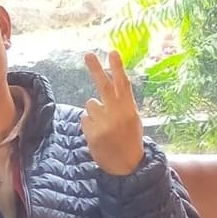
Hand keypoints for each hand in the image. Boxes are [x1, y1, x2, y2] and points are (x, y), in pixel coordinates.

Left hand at [81, 50, 143, 175]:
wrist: (126, 166)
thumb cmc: (129, 139)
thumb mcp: (132, 119)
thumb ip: (122, 103)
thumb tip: (108, 85)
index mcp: (129, 109)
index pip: (123, 84)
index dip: (117, 67)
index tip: (112, 52)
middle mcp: (117, 114)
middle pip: (103, 86)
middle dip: (96, 69)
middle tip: (88, 54)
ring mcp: (104, 123)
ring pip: (90, 104)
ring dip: (94, 112)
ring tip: (103, 125)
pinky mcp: (92, 133)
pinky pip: (84, 119)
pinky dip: (88, 124)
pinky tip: (97, 134)